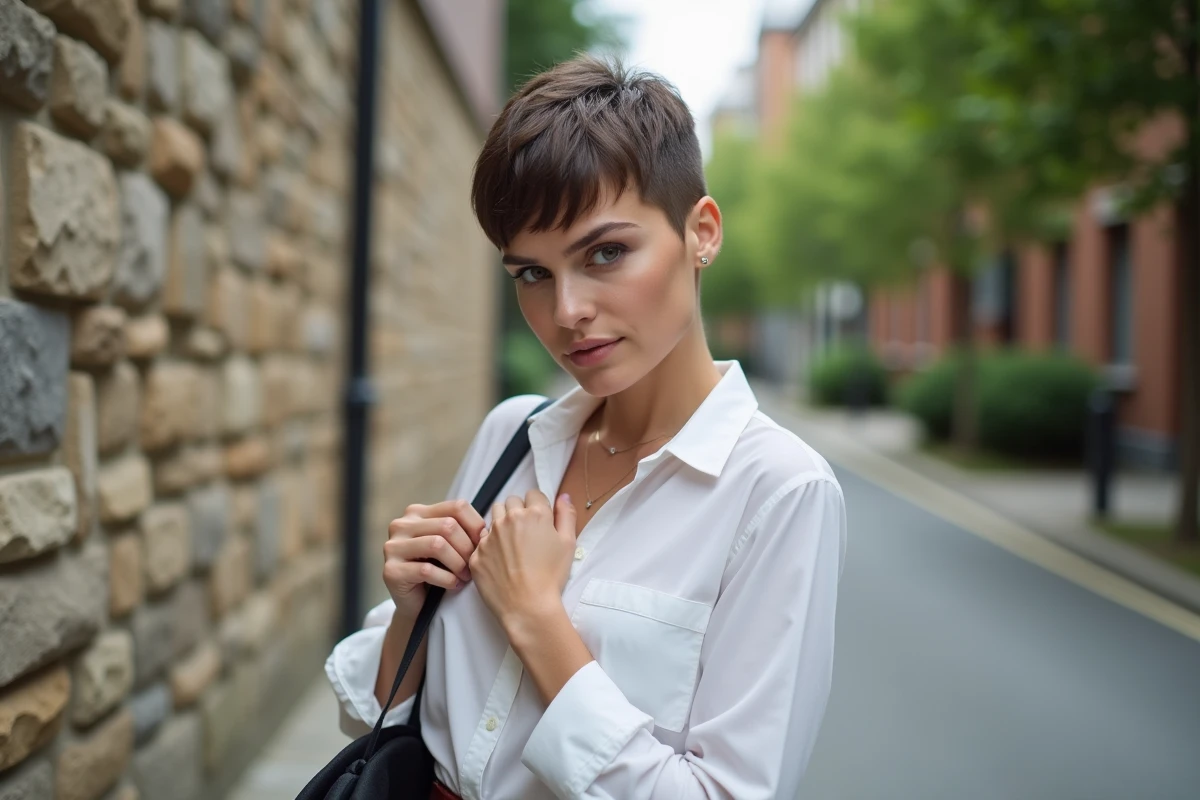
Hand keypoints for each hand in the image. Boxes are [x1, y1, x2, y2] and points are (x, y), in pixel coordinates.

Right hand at [382, 500, 486, 613]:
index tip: (483, 544)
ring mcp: (392, 547)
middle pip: (448, 525)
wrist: (416, 604)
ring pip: (437, 545)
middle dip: (467, 548)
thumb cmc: (438, 570)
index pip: (456, 507)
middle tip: (474, 566)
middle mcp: (402, 525)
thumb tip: (487, 530)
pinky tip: (453, 585)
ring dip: (458, 564)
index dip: (476, 525)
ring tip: (465, 577)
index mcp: (418, 513)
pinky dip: (447, 579)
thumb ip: (462, 530)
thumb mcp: (450, 544)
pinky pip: (427, 570)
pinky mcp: (391, 571)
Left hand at [469, 490, 576, 629]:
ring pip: (494, 517)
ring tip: (512, 545)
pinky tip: (501, 562)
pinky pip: (482, 541)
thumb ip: (566, 515)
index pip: (533, 495)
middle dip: (518, 512)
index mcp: (534, 514)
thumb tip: (564, 496)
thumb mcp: (568, 544)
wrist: (527, 606)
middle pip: (511, 502)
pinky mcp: (477, 553)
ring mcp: (490, 535)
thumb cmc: (551, 576)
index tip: (540, 522)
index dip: (538, 507)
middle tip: (526, 534)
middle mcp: (509, 519)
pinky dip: (490, 546)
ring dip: (502, 524)